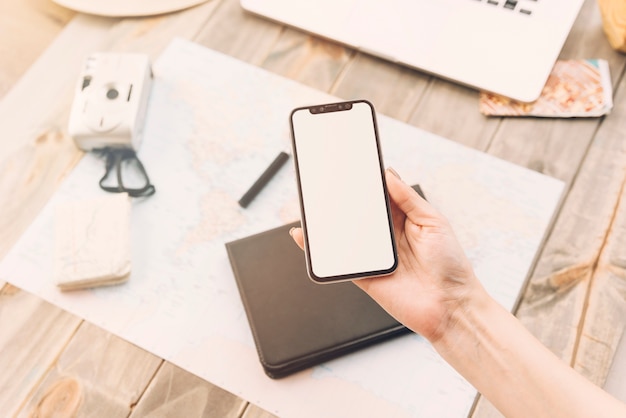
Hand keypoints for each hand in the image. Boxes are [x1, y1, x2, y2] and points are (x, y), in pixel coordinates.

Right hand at [290, 168, 486, 342]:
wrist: (450, 307)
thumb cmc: (450, 265)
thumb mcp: (434, 222)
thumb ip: (409, 199)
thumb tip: (389, 174)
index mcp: (404, 219)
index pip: (379, 195)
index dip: (366, 182)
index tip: (351, 166)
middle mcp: (387, 236)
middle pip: (359, 213)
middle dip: (342, 199)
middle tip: (325, 182)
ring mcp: (374, 255)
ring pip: (344, 234)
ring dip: (328, 222)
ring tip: (312, 205)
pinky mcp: (364, 274)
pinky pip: (337, 260)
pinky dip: (319, 250)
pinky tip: (306, 236)